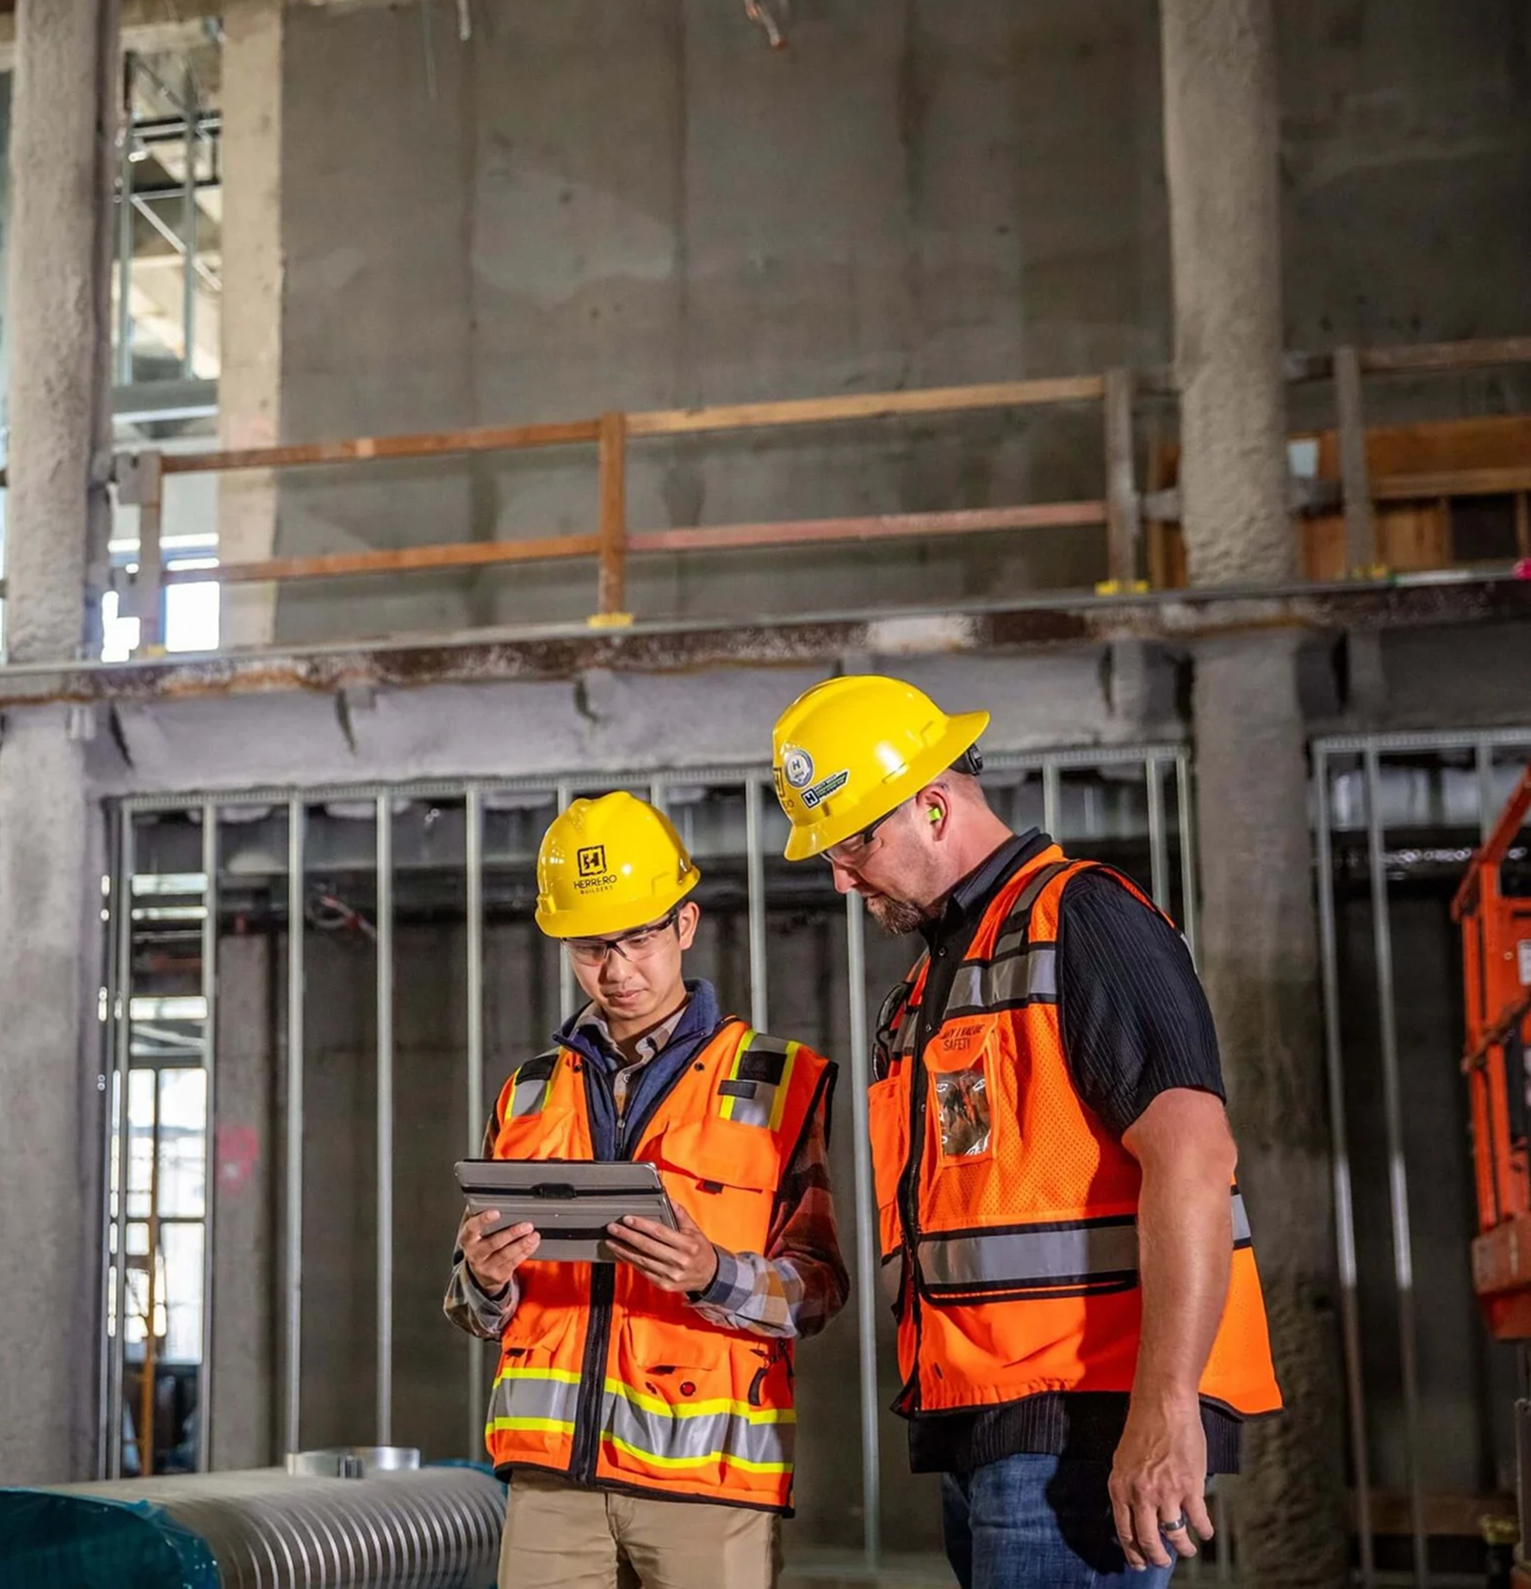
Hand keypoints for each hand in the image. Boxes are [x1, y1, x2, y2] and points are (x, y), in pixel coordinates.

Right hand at [460, 1210, 539, 1295]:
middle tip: (526, 1225)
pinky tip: (533, 1243)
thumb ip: (477, 1214)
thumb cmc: (479, 1244)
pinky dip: (526, 1251)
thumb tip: (486, 1197)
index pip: (472, 1228)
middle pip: (493, 1243)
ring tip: (534, 1235)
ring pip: (506, 1255)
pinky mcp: (499, 1275)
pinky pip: (514, 1262)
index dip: (482, 1220)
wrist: (479, 1273)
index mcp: (467, 1239)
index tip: (496, 1212)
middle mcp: (475, 1254)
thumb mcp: (474, 1231)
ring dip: (522, 1244)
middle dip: (511, 1234)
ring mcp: (486, 1266)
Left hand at [605, 1203, 720, 1293]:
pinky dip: (631, 1262)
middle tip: (613, 1228)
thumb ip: (680, 1213)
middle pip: (647, 1247)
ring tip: (612, 1241)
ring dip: (624, 1250)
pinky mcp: (664, 1284)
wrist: (709, 1276)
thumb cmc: (700, 1250)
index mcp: (687, 1245)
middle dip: (627, 1236)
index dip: (641, 1225)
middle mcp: (679, 1261)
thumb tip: (667, 1197)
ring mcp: (671, 1275)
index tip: (627, 1219)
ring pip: (642, 1261)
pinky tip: (623, 1254)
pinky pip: (644, 1272)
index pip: (660, 1232)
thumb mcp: (694, 1230)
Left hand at [1108, 1394, 1212, 1569]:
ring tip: (1187, 1549)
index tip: (1138, 1562)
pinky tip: (1205, 1532)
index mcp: (1120, 1486)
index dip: (1133, 1552)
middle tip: (1162, 1561)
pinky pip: (1198, 1521)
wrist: (1163, 1403)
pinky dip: (1203, 1531)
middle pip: (1148, 1541)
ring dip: (1183, 1548)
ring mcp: (1166, 1492)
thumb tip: (1133, 1512)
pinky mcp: (1190, 1487)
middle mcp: (1141, 1494)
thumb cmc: (1143, 1426)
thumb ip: (1127, 1486)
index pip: (1124, 1531)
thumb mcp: (1123, 1459)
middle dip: (1156, 1557)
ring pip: (1175, 1536)